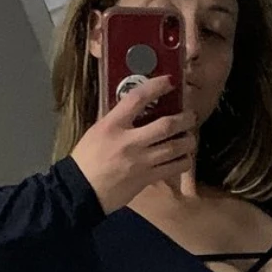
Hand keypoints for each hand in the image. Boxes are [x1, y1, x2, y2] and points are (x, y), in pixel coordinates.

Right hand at [71, 77, 197, 212]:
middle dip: (185, 119)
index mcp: (112, 125)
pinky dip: (183, 161)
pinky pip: (173, 168)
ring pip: (175, 148)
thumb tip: (137, 109)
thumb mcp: (97, 131)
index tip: (170, 81)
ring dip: (188, 141)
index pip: (137, 99)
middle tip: (191, 116)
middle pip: (166, 125)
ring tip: (190, 138)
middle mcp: (129, 142)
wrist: (80, 190)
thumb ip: (117, 120)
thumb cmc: (86, 158)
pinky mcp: (146, 179)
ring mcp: (140, 161)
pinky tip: (184, 158)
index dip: (156, 86)